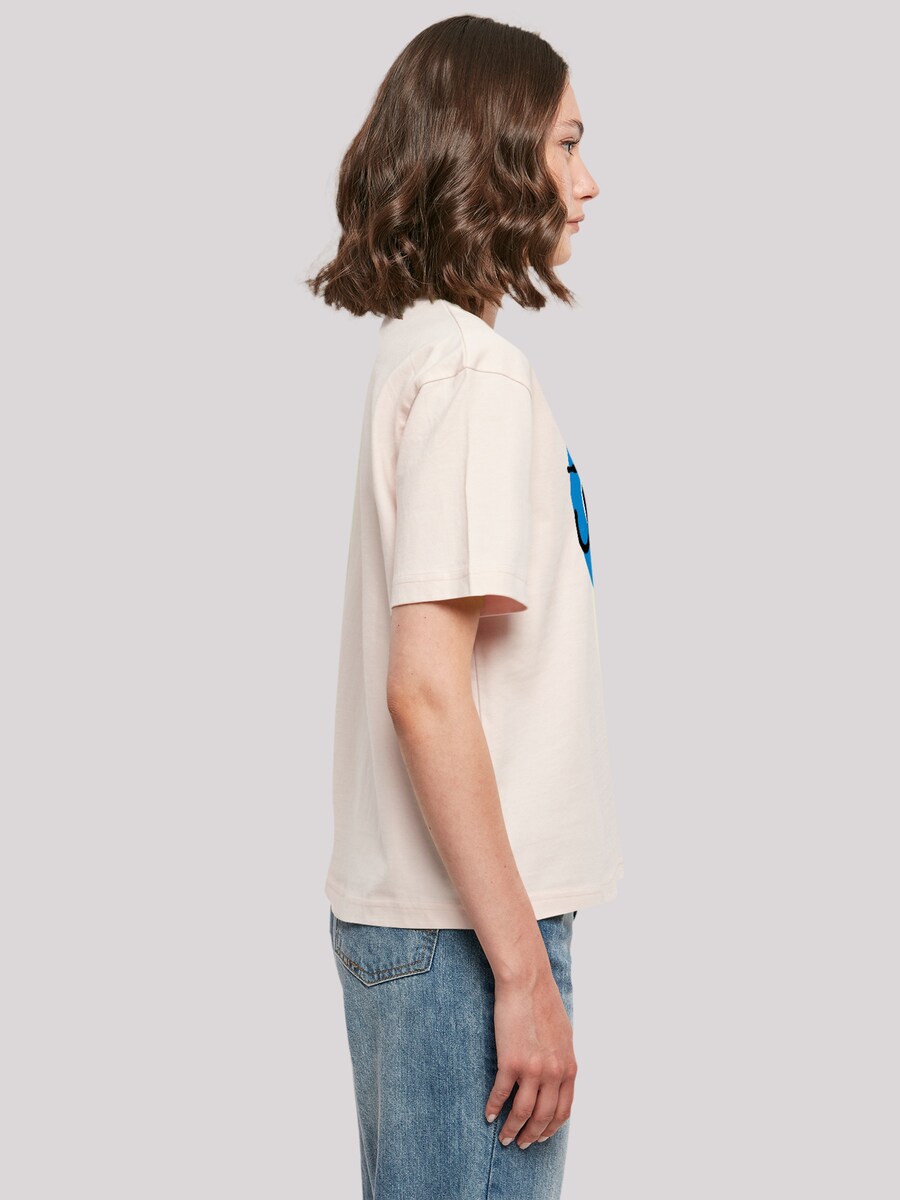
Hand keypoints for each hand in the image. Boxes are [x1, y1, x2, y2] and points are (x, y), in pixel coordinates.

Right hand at [484, 970, 576, 1147]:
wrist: (527, 982)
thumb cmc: (543, 1003)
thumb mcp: (563, 1036)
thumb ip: (561, 1060)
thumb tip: (557, 1078)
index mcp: (568, 1068)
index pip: (563, 1111)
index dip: (551, 1128)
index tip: (541, 1136)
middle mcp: (554, 1073)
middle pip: (543, 1117)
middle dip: (532, 1136)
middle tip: (521, 1144)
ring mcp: (532, 1070)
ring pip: (523, 1113)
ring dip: (512, 1130)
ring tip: (504, 1137)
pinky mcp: (510, 1062)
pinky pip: (501, 1095)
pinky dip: (493, 1108)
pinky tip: (488, 1115)